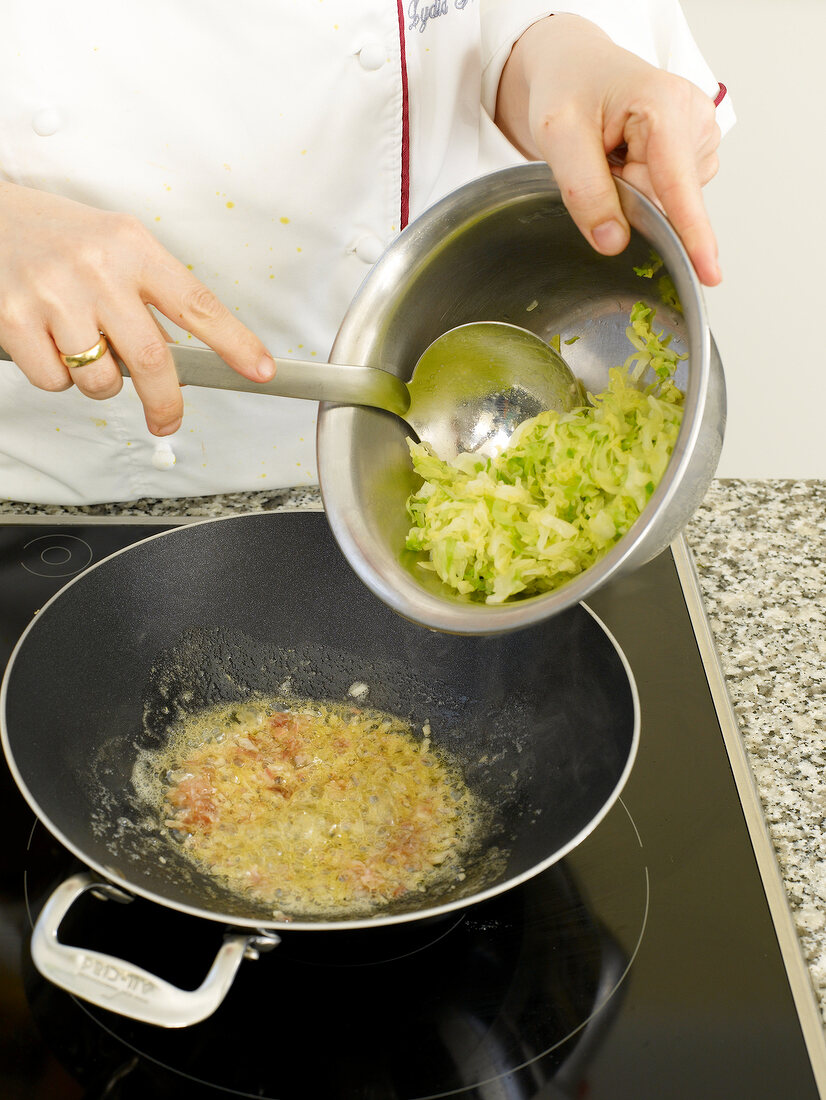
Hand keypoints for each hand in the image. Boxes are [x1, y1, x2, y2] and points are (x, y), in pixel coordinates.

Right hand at [0, 182, 274, 434]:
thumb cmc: (56, 236)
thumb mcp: (114, 248)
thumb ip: (148, 297)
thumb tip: (177, 356)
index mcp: (132, 248)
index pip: (197, 304)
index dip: (235, 343)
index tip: (260, 369)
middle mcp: (97, 270)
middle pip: (153, 360)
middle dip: (165, 403)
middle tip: (166, 419)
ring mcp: (55, 296)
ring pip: (101, 381)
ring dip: (99, 384)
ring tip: (82, 350)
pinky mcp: (15, 321)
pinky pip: (54, 382)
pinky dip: (55, 377)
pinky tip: (46, 343)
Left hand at [495, 15, 721, 285]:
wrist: (578, 68)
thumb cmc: (568, 87)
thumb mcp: (557, 134)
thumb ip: (583, 190)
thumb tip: (614, 243)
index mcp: (664, 106)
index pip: (678, 186)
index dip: (692, 233)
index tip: (709, 273)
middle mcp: (695, 119)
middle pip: (664, 202)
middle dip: (627, 199)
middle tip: (599, 160)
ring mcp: (700, 137)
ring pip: (667, 203)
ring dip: (633, 193)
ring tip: (614, 153)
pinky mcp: (696, 152)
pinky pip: (669, 197)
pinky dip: (643, 189)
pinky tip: (629, 158)